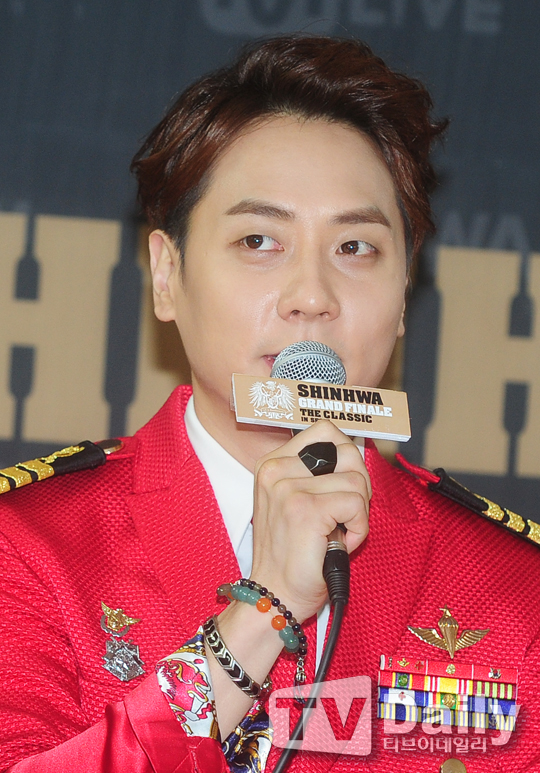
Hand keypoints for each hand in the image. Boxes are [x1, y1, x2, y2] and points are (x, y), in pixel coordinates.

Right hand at [250, 420, 370, 623]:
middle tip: (343, 515)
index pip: (325, 431)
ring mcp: (288, 488)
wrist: (275, 594)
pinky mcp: (306, 508)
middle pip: (346, 451)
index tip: (342, 487)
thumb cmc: (292, 554)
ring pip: (356, 481)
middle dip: (358, 485)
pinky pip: (356, 504)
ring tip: (335, 534)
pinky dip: (358, 529)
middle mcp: (276, 470)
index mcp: (272, 464)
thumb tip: (357, 454)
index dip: (346, 458)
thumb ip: (319, 475)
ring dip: (357, 514)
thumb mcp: (296, 502)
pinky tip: (338, 544)